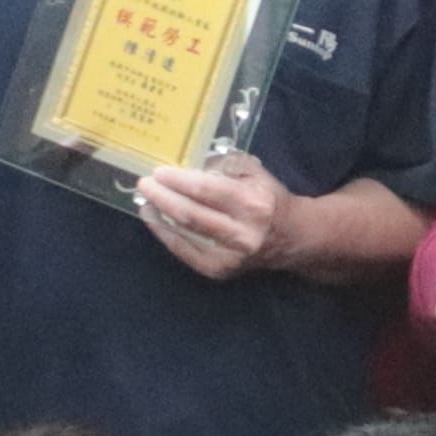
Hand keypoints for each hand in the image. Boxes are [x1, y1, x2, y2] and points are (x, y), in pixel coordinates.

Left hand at [132, 153, 288, 283]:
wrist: (290, 238)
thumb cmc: (269, 199)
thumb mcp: (255, 173)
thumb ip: (225, 165)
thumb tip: (190, 166)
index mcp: (252, 204)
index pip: (207, 191)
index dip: (179, 181)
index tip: (158, 172)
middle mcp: (241, 233)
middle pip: (191, 215)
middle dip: (163, 198)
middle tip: (144, 185)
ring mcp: (229, 256)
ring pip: (185, 235)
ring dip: (159, 217)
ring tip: (145, 202)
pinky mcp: (219, 270)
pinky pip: (185, 252)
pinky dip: (166, 235)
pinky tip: (156, 221)